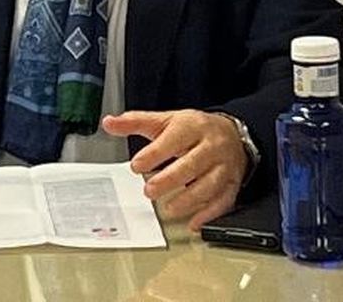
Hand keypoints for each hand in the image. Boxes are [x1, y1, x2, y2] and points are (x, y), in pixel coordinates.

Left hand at [100, 109, 246, 232]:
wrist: (232, 133)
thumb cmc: (194, 129)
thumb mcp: (165, 120)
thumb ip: (136, 122)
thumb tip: (109, 123)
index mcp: (192, 126)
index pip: (173, 139)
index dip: (154, 154)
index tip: (136, 165)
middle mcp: (210, 146)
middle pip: (192, 164)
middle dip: (170, 180)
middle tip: (149, 191)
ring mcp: (223, 166)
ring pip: (209, 185)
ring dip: (188, 200)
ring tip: (168, 208)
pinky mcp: (232, 183)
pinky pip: (223, 201)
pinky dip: (209, 214)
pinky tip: (193, 223)